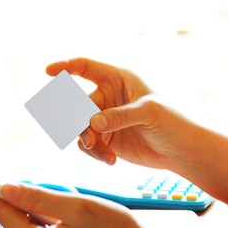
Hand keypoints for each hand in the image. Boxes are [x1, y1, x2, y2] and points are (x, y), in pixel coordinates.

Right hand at [46, 58, 191, 169]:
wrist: (178, 150)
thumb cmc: (171, 122)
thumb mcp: (148, 113)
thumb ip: (119, 116)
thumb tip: (92, 122)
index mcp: (117, 79)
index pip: (85, 67)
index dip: (66, 67)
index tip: (49, 71)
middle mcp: (106, 97)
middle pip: (77, 104)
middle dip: (78, 122)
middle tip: (87, 137)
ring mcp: (102, 118)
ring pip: (78, 127)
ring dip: (87, 142)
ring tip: (104, 154)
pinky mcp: (103, 138)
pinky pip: (86, 144)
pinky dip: (94, 153)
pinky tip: (111, 161)